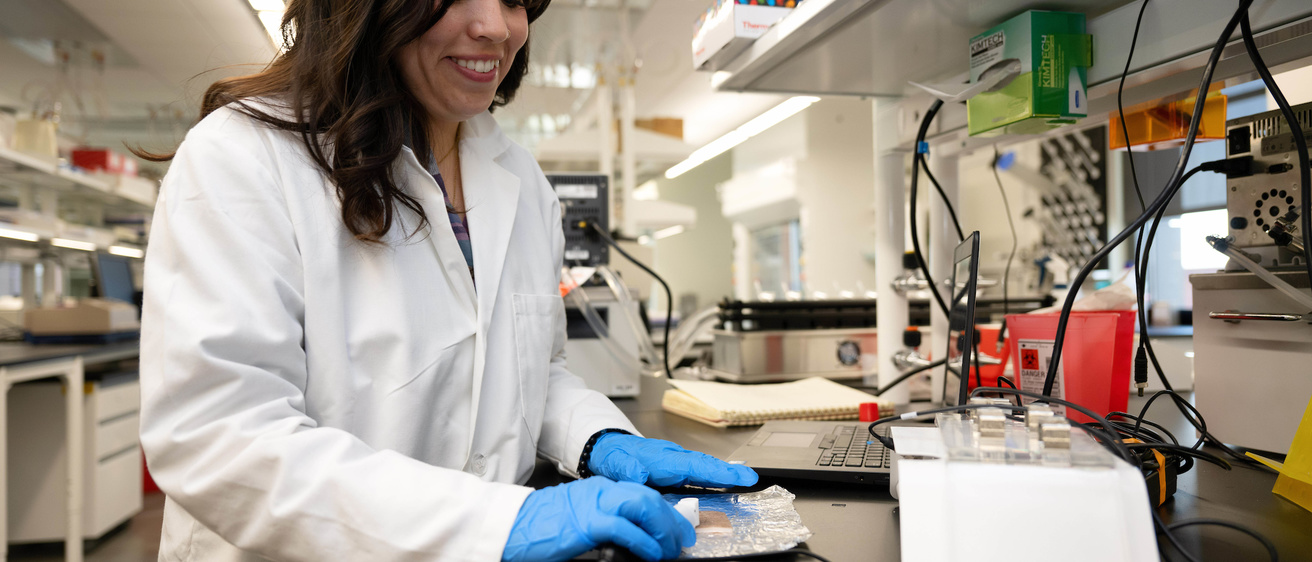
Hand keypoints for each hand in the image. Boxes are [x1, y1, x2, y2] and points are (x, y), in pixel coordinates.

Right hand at [502, 477, 694, 561]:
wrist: (510, 525)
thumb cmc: (539, 527)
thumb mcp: (578, 519)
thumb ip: (604, 523)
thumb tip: (633, 540)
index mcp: (599, 489)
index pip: (642, 494)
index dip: (664, 512)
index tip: (676, 529)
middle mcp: (600, 491)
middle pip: (648, 497)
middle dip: (670, 519)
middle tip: (682, 540)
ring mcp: (594, 504)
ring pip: (643, 505)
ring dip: (662, 529)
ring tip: (671, 549)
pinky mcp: (587, 522)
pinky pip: (624, 528)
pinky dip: (644, 542)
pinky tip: (653, 554)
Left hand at [588, 433, 758, 487]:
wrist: (607, 448)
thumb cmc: (613, 456)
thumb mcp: (614, 464)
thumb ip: (626, 469)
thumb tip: (639, 474)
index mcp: (661, 458)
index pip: (693, 465)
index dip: (716, 472)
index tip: (737, 475)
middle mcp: (673, 457)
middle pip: (705, 464)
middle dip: (729, 471)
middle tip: (751, 478)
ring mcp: (675, 462)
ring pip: (704, 467)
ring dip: (725, 474)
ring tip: (746, 480)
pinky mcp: (674, 469)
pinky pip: (698, 472)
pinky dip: (713, 476)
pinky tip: (724, 483)